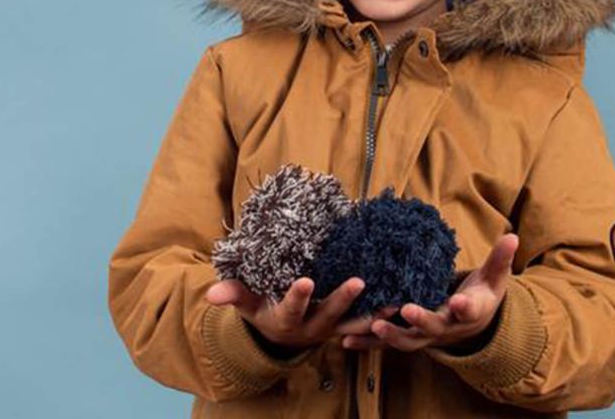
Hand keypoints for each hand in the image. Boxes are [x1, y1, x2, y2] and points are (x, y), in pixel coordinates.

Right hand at [205, 276, 396, 351]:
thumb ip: (235, 294)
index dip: (298, 296)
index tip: (305, 280)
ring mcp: (333, 329)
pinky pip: (369, 324)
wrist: (283, 335)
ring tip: (395, 301)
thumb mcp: (248, 304)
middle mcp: (312, 327)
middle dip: (344, 299)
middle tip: (359, 280)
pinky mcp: (348, 326)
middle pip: (330, 315)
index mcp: (287, 319)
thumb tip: (211, 293)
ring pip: (356, 324)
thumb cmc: (264, 309)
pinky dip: (384, 315)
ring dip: (375, 313)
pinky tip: (403, 301)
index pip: (291, 308)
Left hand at [340, 233, 519, 352]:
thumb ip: (501, 258)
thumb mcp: (495, 277)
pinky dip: (369, 344)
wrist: (474, 324)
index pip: (470, 309)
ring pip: (409, 340)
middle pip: (434, 327)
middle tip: (406, 310)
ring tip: (374, 326)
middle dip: (421, 320)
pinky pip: (388, 343)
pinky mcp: (410, 337)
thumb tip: (513, 236)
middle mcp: (448, 327)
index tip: (460, 301)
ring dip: (391, 335)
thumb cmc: (482, 294)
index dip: (466, 306)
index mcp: (470, 311)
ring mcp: (427, 335)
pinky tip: (346, 340)